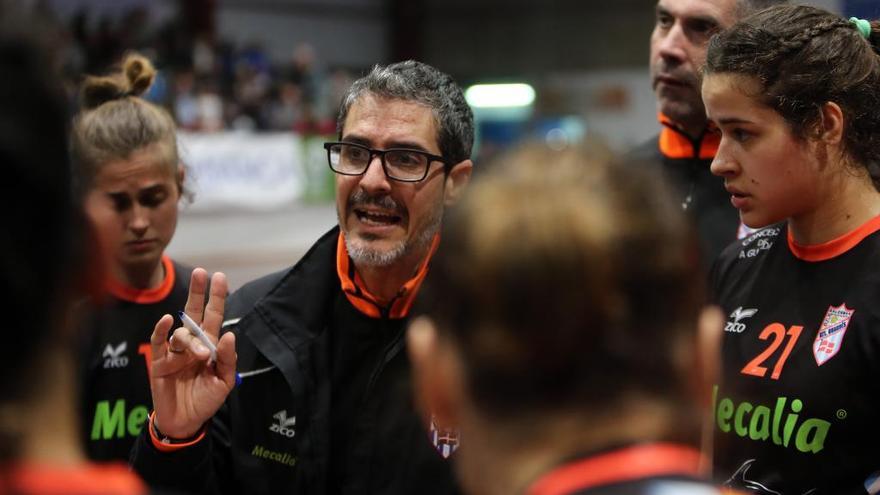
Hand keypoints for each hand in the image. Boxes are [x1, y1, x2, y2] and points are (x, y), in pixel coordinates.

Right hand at [148, 268, 235, 438]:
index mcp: (210, 346)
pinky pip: (159, 342)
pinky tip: (166, 321)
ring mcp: (175, 352)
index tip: (219, 277)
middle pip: (194, 312)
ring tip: (199, 355)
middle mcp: (192, 344)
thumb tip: (229, 334)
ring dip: (191, 339)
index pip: (214, 317)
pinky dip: (162, 330)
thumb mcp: (224, 381)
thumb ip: (227, 359)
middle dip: (198, 292)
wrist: (185, 422)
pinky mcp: (159, 362)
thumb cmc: (206, 400)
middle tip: (201, 272)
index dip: (216, 298)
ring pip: (182, 333)